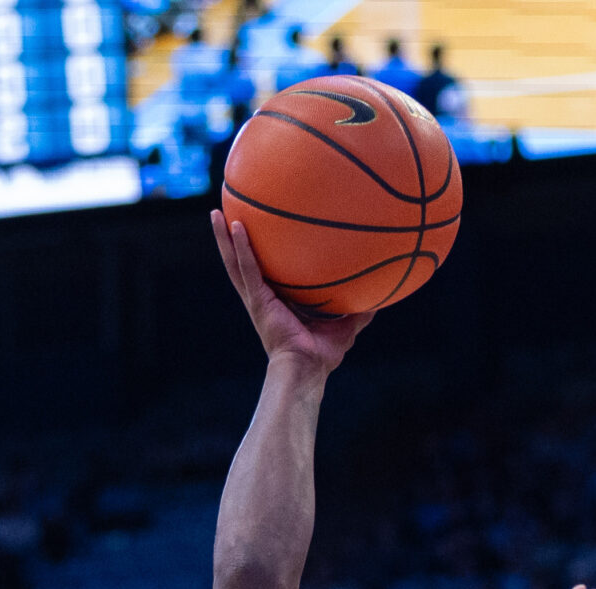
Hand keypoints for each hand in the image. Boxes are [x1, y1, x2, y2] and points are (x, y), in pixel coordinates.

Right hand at [211, 211, 373, 372]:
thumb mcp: (346, 327)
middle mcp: (261, 297)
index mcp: (276, 302)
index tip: (254, 231)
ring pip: (234, 262)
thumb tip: (380, 297)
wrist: (307, 369)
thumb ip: (359, 310)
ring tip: (215, 213)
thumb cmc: (322, 355)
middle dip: (231, 238)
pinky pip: (247, 268)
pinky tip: (237, 226)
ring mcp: (256, 298)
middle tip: (224, 213)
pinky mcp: (258, 300)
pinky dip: (240, 247)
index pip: (264, 272)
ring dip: (223, 238)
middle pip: (241, 262)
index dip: (257, 253)